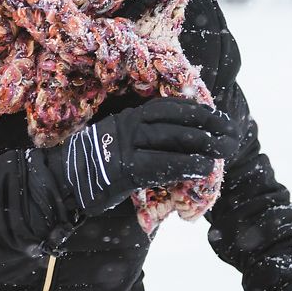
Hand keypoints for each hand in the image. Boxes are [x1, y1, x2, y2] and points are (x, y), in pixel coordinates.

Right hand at [45, 97, 238, 214]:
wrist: (60, 183)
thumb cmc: (91, 167)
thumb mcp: (116, 142)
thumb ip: (143, 139)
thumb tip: (180, 143)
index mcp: (127, 117)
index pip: (168, 106)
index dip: (196, 110)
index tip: (219, 116)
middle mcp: (126, 126)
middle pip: (174, 120)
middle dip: (207, 126)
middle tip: (231, 134)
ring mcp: (123, 146)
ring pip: (170, 139)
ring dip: (201, 145)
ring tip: (222, 152)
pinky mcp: (123, 169)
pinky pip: (160, 164)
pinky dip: (185, 166)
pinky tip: (203, 170)